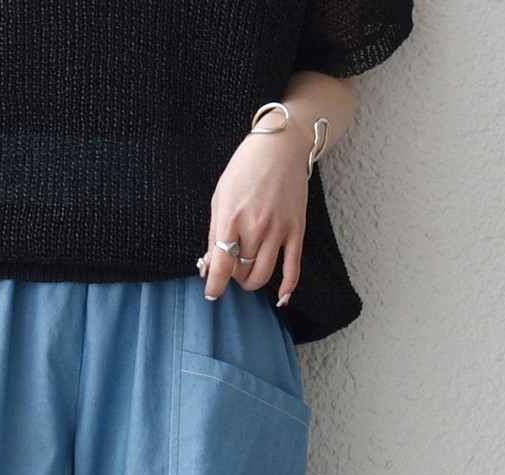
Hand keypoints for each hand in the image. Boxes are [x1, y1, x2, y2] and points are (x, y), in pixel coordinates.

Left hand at [199, 123, 311, 306]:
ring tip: (247, 272)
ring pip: (263, 274)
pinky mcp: (296, 229)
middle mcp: (255, 226)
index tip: (211, 292)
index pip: (221, 266)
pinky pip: (293, 267)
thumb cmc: (245, 169)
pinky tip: (282, 298)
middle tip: (232, 268)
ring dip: (252, 281)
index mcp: (232, 217)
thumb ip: (213, 234)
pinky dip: (287, 286)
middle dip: (234, 277)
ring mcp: (278, 229)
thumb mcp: (220, 197)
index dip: (214, 285)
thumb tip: (208, 267)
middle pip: (242, 272)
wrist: (281, 146)